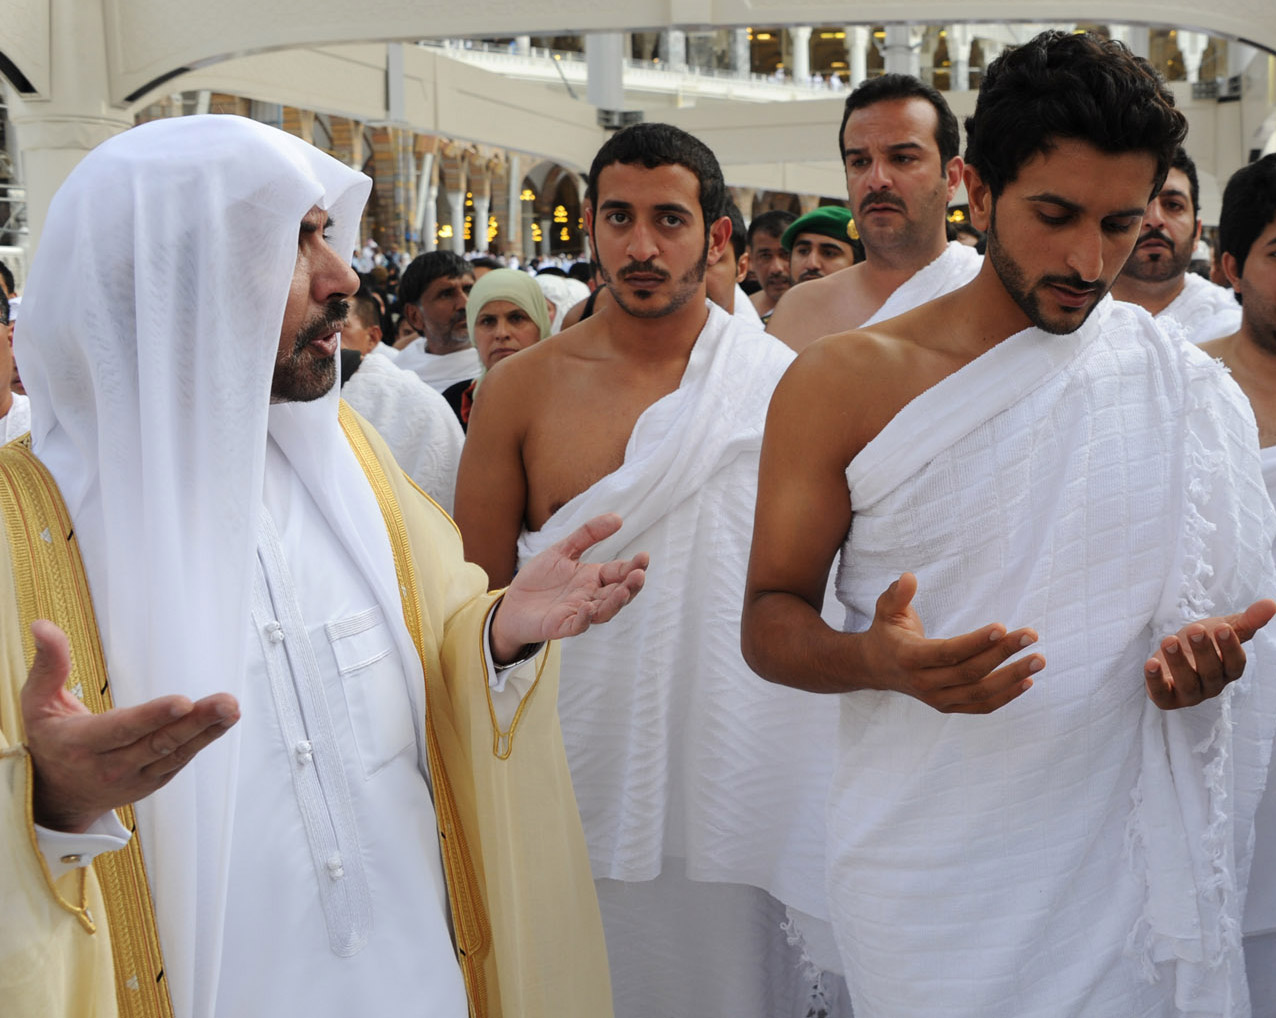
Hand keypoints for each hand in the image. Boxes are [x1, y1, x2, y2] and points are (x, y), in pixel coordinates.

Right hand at [22, 620, 239, 832]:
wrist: (56, 796)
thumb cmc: (51, 741)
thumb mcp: (38, 703)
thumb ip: (48, 665)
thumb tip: (44, 625)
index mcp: (81, 744)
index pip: (122, 729)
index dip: (154, 716)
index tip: (184, 701)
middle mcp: (111, 765)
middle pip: (158, 742)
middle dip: (196, 722)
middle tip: (226, 702)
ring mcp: (135, 777)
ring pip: (176, 753)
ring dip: (208, 730)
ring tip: (232, 709)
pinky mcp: (153, 781)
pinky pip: (180, 760)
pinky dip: (203, 741)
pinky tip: (222, 722)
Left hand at [490, 513, 647, 661]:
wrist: (512, 604)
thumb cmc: (540, 578)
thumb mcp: (562, 550)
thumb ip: (587, 534)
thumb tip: (618, 518)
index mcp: (594, 578)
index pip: (619, 572)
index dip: (633, 566)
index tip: (644, 556)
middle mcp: (591, 596)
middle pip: (618, 593)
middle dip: (631, 585)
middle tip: (640, 574)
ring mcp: (578, 612)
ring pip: (604, 611)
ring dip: (615, 602)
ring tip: (624, 590)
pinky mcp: (562, 626)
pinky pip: (578, 625)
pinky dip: (585, 618)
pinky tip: (589, 607)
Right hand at [861, 573, 1043, 713]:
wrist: (875, 668)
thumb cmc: (887, 632)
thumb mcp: (886, 609)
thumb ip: (898, 593)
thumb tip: (910, 577)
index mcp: (909, 657)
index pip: (948, 652)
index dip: (976, 641)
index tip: (1003, 626)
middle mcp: (923, 683)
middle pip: (970, 672)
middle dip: (1003, 653)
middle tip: (1031, 634)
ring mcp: (937, 699)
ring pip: (980, 693)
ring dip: (1012, 677)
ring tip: (1039, 659)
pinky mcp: (948, 707)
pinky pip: (981, 706)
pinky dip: (1006, 697)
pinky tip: (1027, 681)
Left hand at [1144, 598, 1275, 709]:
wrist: (1172, 655)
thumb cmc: (1202, 642)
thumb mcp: (1222, 628)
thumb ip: (1247, 620)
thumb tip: (1271, 604)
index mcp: (1228, 670)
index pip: (1235, 664)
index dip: (1230, 647)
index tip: (1223, 627)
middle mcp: (1212, 685)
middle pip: (1211, 672)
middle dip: (1204, 651)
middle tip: (1195, 629)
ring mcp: (1189, 694)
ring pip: (1188, 684)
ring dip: (1179, 662)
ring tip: (1169, 640)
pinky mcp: (1166, 697)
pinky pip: (1161, 694)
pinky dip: (1155, 680)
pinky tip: (1151, 662)